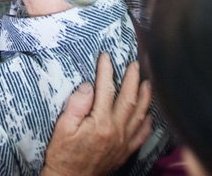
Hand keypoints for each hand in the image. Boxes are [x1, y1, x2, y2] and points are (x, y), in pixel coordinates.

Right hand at [41, 54, 152, 175]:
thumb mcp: (63, 127)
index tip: (106, 57)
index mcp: (101, 122)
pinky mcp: (124, 151)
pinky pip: (141, 135)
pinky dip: (147, 123)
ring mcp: (123, 142)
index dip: (106, 70)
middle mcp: (116, 131)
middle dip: (132, 78)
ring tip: (146, 82)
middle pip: (128, 98)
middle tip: (133, 64)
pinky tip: (149, 114)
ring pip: (139, 114)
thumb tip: (89, 86)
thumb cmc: (63, 154)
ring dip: (145, 96)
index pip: (106, 89)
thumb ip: (77, 105)